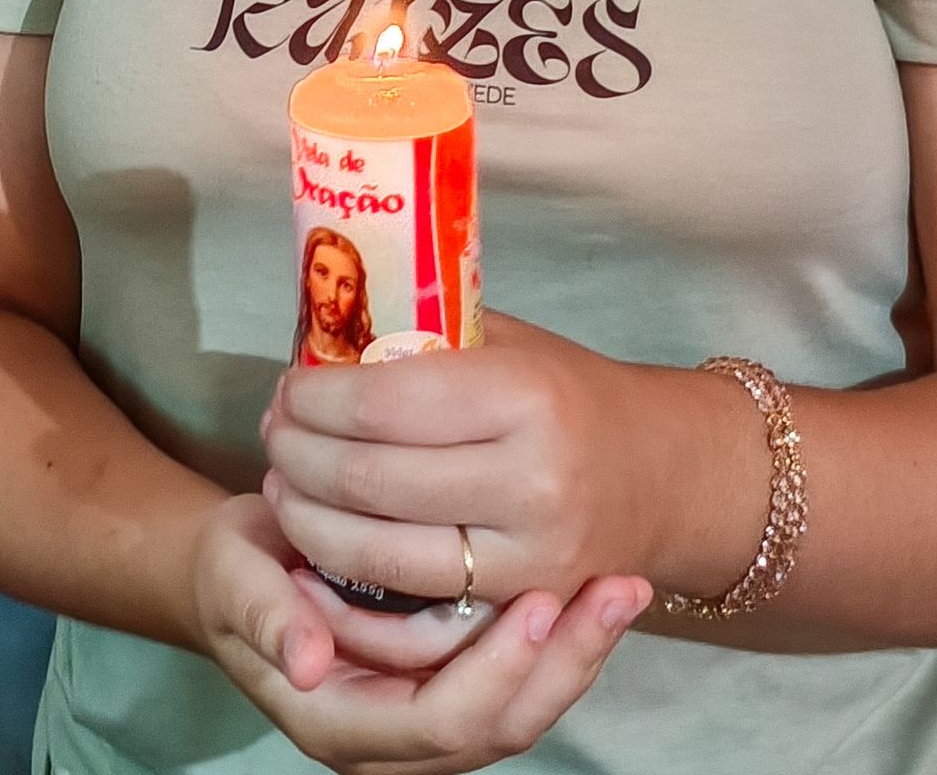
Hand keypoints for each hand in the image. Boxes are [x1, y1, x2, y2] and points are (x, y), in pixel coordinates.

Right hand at [192, 491, 648, 774]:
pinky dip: (565, 637)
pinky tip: (599, 582)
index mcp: (341, 722)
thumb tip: (305, 663)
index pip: (437, 722)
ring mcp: (429, 710)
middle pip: (500, 726)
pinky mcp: (453, 675)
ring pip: (524, 707)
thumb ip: (266, 619)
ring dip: (580, 651)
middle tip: (618, 589)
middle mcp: (394, 736)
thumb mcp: (235, 581)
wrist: (241, 566)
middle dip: (566, 663)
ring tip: (628, 586)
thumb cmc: (237, 570)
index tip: (534, 601)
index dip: (492, 671)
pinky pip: (521, 674)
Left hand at [261, 315, 660, 612]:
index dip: (318, 398)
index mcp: (525, 395)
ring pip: (375, 550)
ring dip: (306, 517)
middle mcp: (530, 478)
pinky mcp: (518, 604)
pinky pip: (408, 596)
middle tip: (273, 430)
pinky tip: (319, 535)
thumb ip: (430, 342)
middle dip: (298, 454)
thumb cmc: (571, 393)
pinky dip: (347, 567)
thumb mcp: (510, 344)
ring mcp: (527, 554)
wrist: (663, 473)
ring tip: (282, 481)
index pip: (387, 402)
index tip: (289, 385)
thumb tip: (329, 332)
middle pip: (370, 479)